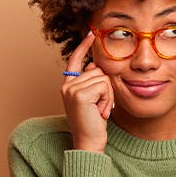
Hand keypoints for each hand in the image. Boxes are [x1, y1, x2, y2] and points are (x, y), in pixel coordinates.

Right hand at [61, 32, 113, 153]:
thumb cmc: (93, 123)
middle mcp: (67, 85)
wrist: (89, 142)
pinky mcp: (79, 94)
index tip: (91, 34)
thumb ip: (91, 81)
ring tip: (99, 110)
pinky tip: (99, 112)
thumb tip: (94, 64)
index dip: (84, 47)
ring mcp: (71, 89)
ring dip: (107, 96)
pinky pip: (104, 86)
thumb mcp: (93, 99)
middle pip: (98, 70)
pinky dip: (106, 100)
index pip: (75, 60)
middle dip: (106, 88)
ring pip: (103, 78)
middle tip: (100, 107)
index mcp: (68, 85)